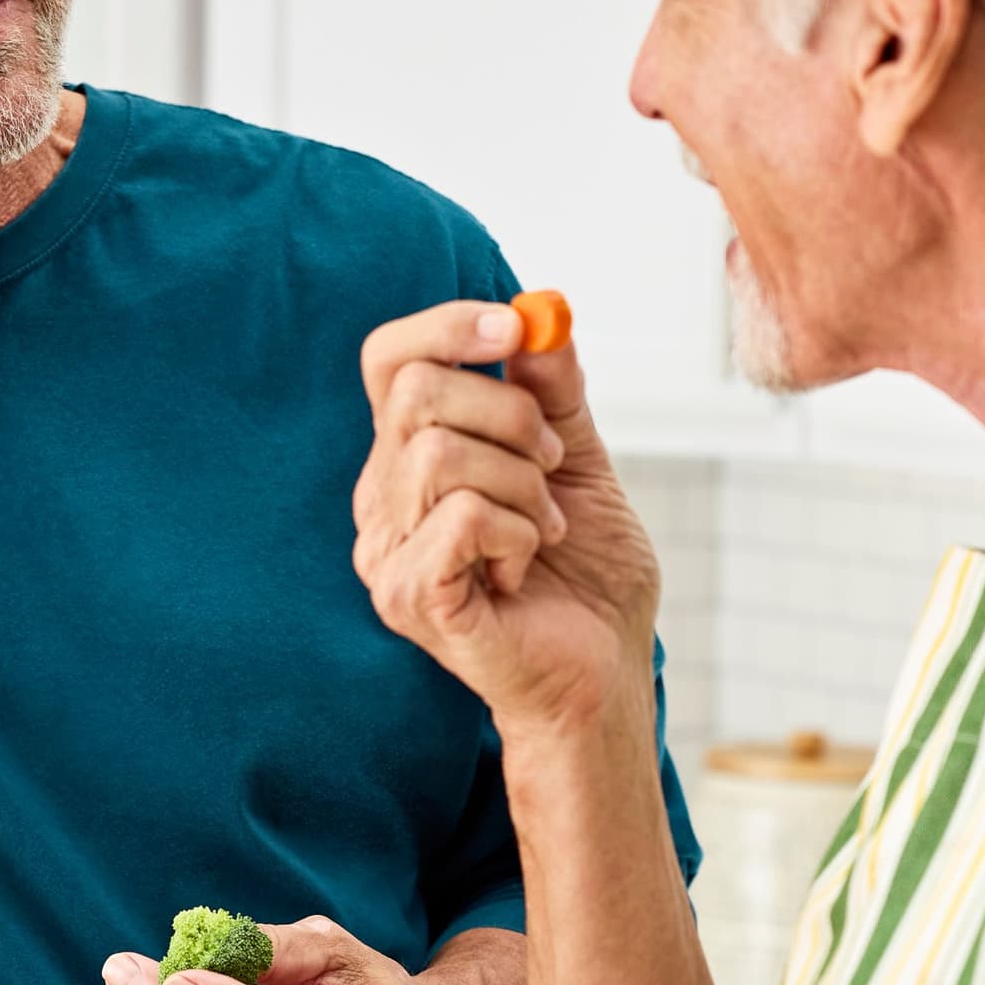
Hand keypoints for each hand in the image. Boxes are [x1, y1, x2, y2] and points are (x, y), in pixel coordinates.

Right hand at [352, 302, 659, 736]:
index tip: (515, 330)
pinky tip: (523, 567)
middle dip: (511, 414)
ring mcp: (384, 551)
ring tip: (543, 530)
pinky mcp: (406, 597)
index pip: (388, 359)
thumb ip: (553, 390)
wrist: (603, 673)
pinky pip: (460, 517)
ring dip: (522, 486)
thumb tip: (542, 312)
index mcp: (409, 456)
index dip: (446, 326)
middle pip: (415, 392)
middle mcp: (381, 498)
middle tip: (550, 466)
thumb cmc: (585, 576)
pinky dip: (515, 531)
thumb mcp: (576, 460)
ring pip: (439, 453)